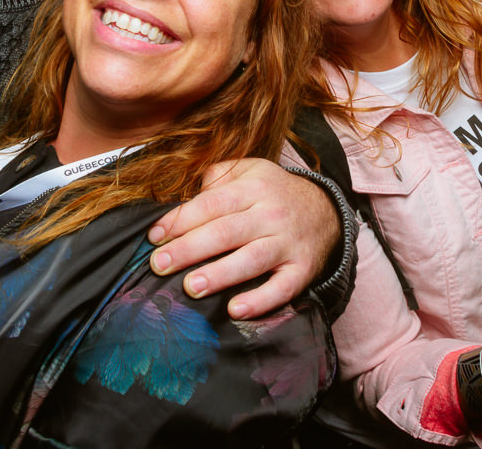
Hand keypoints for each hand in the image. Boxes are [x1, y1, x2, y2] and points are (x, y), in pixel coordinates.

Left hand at [147, 158, 338, 318]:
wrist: (327, 211)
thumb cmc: (274, 193)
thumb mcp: (250, 171)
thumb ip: (217, 177)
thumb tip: (182, 196)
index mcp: (253, 188)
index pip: (211, 204)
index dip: (180, 220)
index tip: (154, 237)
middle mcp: (270, 214)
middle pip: (225, 232)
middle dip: (189, 249)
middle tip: (159, 265)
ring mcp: (288, 243)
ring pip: (251, 259)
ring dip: (220, 274)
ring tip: (191, 287)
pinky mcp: (303, 269)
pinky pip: (282, 288)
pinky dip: (261, 300)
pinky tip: (236, 310)